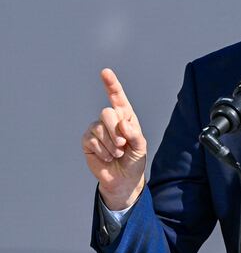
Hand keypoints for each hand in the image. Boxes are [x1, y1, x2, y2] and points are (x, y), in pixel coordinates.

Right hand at [82, 68, 146, 209]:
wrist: (124, 180)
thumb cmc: (134, 160)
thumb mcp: (141, 147)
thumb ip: (135, 134)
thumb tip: (122, 124)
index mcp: (126, 117)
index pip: (118, 98)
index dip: (111, 84)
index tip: (105, 72)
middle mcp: (110, 120)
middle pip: (107, 113)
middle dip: (115, 130)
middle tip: (123, 145)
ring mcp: (97, 129)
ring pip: (99, 127)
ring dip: (111, 144)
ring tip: (117, 154)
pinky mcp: (87, 141)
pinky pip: (91, 139)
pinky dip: (102, 150)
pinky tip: (108, 157)